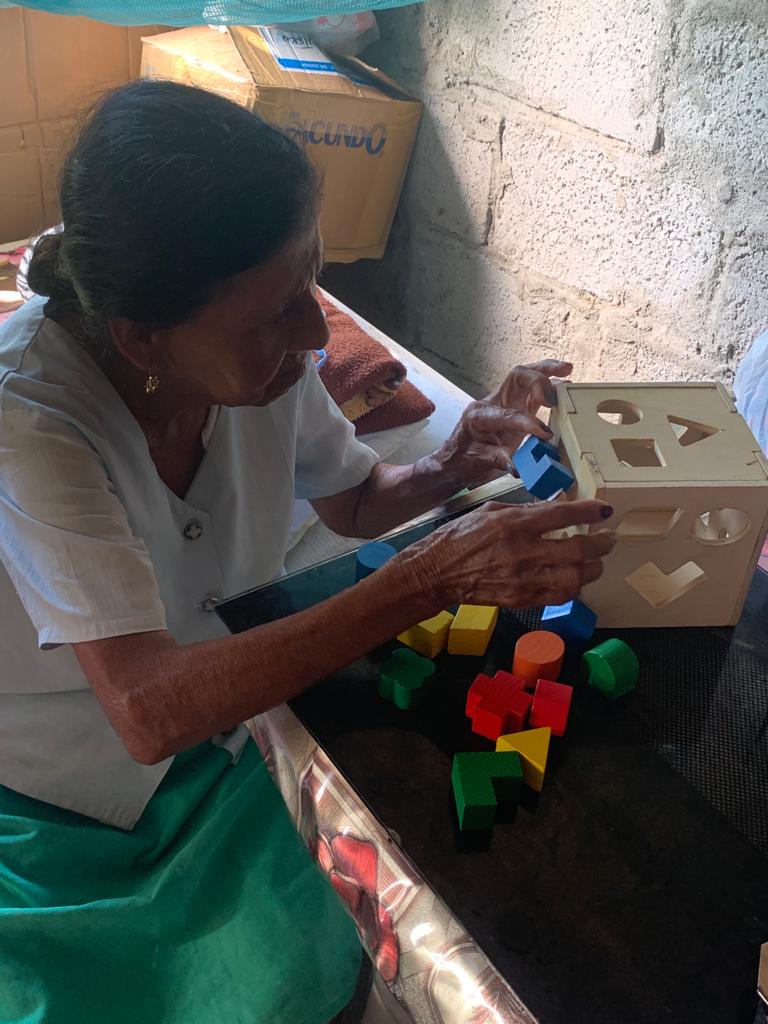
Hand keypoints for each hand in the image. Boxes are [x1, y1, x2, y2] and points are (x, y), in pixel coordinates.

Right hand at [405, 499, 614, 608]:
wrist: (438, 572)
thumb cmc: (461, 536)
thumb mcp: (492, 512)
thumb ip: (526, 512)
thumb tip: (556, 511)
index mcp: (515, 524)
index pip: (563, 515)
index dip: (590, 512)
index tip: (604, 511)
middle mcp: (524, 552)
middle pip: (579, 550)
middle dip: (601, 544)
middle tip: (608, 539)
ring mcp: (524, 579)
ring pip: (576, 578)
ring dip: (592, 569)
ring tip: (595, 562)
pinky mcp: (522, 599)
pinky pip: (560, 596)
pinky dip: (573, 587)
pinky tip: (574, 578)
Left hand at [435, 360, 572, 488]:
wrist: (457, 459)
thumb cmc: (464, 459)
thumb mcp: (479, 462)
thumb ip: (499, 460)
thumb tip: (518, 466)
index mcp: (478, 415)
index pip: (507, 414)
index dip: (527, 423)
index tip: (544, 434)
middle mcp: (492, 402)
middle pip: (516, 377)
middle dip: (537, 381)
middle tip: (552, 396)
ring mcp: (504, 401)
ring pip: (526, 376)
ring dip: (547, 371)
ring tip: (567, 369)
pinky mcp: (516, 405)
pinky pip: (533, 388)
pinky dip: (549, 383)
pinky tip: (564, 382)